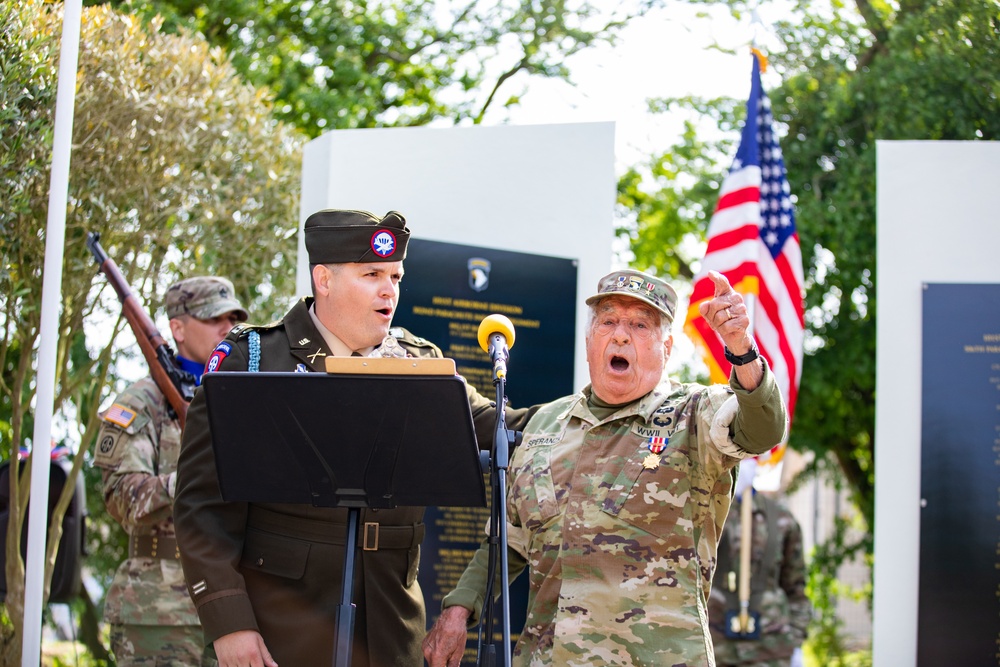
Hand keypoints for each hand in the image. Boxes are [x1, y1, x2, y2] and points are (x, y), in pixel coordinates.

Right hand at [214, 630, 277, 666]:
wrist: (229, 623)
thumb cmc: (245, 632)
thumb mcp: (259, 641)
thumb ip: (266, 656)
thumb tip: (274, 666)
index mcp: (253, 653)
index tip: (259, 666)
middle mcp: (242, 658)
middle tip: (250, 662)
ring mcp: (231, 661)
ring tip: (243, 662)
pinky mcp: (222, 661)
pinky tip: (235, 664)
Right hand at [423, 606, 471, 666]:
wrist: (452, 616)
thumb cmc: (457, 631)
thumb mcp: (459, 652)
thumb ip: (453, 666)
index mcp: (437, 656)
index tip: (448, 665)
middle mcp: (428, 652)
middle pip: (434, 666)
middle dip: (442, 664)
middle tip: (450, 659)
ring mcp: (425, 647)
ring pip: (431, 660)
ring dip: (438, 660)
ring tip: (448, 650)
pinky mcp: (424, 643)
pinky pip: (429, 653)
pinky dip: (435, 653)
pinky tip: (443, 646)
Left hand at [699, 270, 762, 388]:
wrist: (733, 335)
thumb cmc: (720, 321)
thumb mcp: (708, 314)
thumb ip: (704, 308)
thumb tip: (704, 306)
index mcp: (727, 293)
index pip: (722, 283)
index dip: (716, 278)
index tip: (710, 273)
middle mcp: (736, 298)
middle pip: (715, 304)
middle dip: (711, 315)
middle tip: (716, 320)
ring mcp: (742, 309)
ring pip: (721, 316)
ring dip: (718, 324)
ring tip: (722, 325)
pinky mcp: (745, 320)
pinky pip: (727, 325)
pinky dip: (724, 330)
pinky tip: (729, 329)